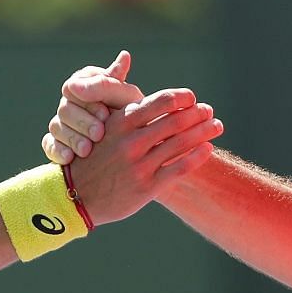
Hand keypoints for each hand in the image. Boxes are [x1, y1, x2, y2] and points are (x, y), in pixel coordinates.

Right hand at [42, 51, 145, 164]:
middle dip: (82, 122)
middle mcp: (71, 101)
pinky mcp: (57, 142)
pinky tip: (69, 159)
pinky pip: (49, 144)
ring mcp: (62, 122)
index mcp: (86, 83)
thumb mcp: (128, 99)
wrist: (139, 149)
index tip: (105, 114)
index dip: (88, 101)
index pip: (74, 87)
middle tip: (99, 134)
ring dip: (71, 137)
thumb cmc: (136, 117)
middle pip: (65, 108)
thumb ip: (117, 83)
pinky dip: (57, 150)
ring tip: (86, 150)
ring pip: (56, 126)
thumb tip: (123, 56)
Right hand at [64, 86, 222, 225]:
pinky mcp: (146, 187)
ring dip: (204, 131)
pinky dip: (197, 156)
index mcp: (119, 124)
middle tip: (209, 110)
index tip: (192, 97)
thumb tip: (152, 100)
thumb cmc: (92, 158)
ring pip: (180, 143)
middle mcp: (131, 142)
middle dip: (197, 113)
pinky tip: (208, 148)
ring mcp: (139, 165)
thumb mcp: (102, 130)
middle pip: (174, 121)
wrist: (75, 195)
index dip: (180, 98)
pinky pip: (178, 168)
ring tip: (217, 125)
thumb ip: (127, 114)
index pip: (158, 102)